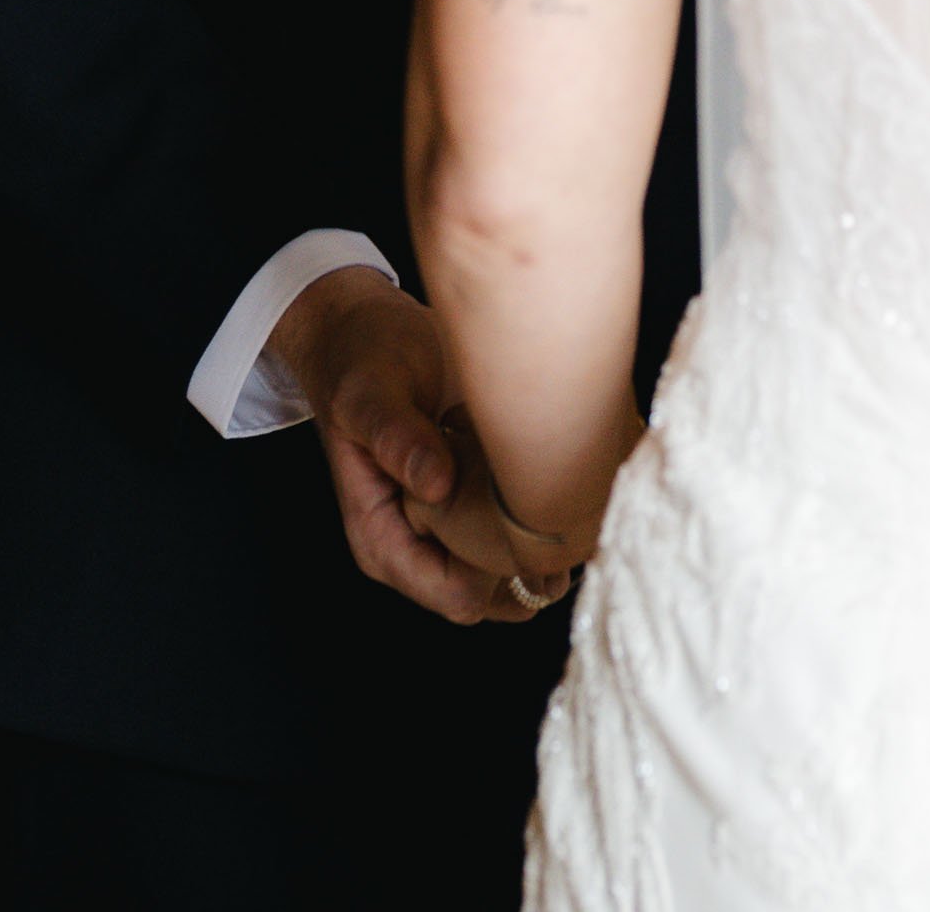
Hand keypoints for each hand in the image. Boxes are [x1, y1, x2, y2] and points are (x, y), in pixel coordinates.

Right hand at [268, 267, 552, 625]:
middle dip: (530, 567)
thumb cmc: (360, 359)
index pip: (454, 594)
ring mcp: (440, 528)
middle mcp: (412, 544)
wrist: (362, 330)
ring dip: (539, 548)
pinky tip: (559, 482)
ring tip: (569, 495)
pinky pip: (508, 538)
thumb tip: (435, 484)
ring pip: (504, 578)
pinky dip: (537, 522)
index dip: (499, 572)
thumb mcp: (371, 393)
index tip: (532, 521)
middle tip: (569, 509)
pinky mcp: (465, 504)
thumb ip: (396, 438)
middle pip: (487, 598)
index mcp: (381, 535)